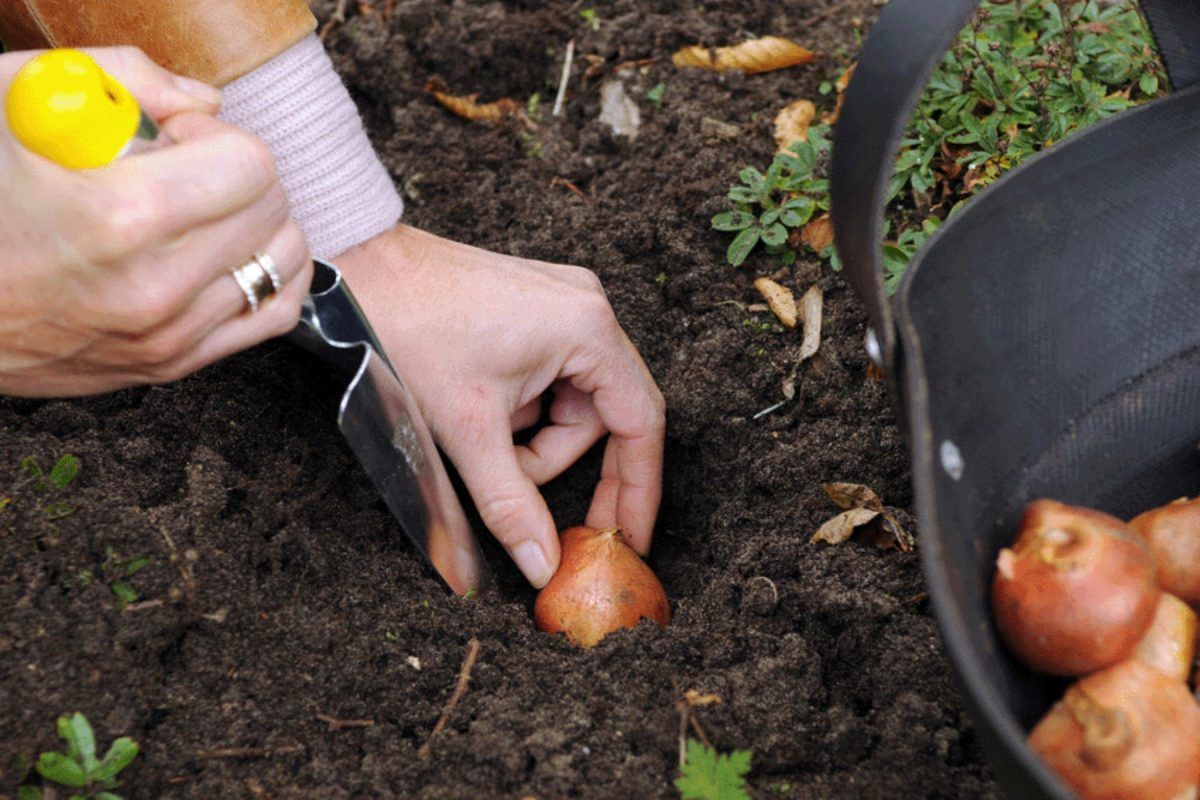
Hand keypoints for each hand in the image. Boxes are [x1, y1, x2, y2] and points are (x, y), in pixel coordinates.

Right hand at [0, 47, 311, 396]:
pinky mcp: (168, 366)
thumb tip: (205, 103)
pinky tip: (225, 254)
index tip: (171, 140)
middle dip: (237, 176)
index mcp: (122, 217)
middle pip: (273, 210)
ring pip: (284, 263)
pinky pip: (272, 316)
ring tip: (196, 215)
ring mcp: (166, 336)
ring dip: (255, 224)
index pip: (251, 166)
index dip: (215, 137)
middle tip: (178, 175)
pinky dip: (266, 276)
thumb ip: (122, 79)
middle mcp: (155, 287)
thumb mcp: (16, 102)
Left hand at [336, 225, 665, 586]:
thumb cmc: (408, 328)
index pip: (640, 423)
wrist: (352, 272)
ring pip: (573, 400)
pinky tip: (481, 412)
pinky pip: (551, 376)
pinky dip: (522, 410)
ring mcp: (561, 302)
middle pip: (604, 415)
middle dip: (566, 464)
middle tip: (546, 514)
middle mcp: (587, 308)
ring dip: (535, 439)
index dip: (638, 488)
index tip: (631, 536)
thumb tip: (545, 564)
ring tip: (483, 443)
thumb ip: (512, 506)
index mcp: (588, 329)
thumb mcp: (467, 430)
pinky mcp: (534, 307)